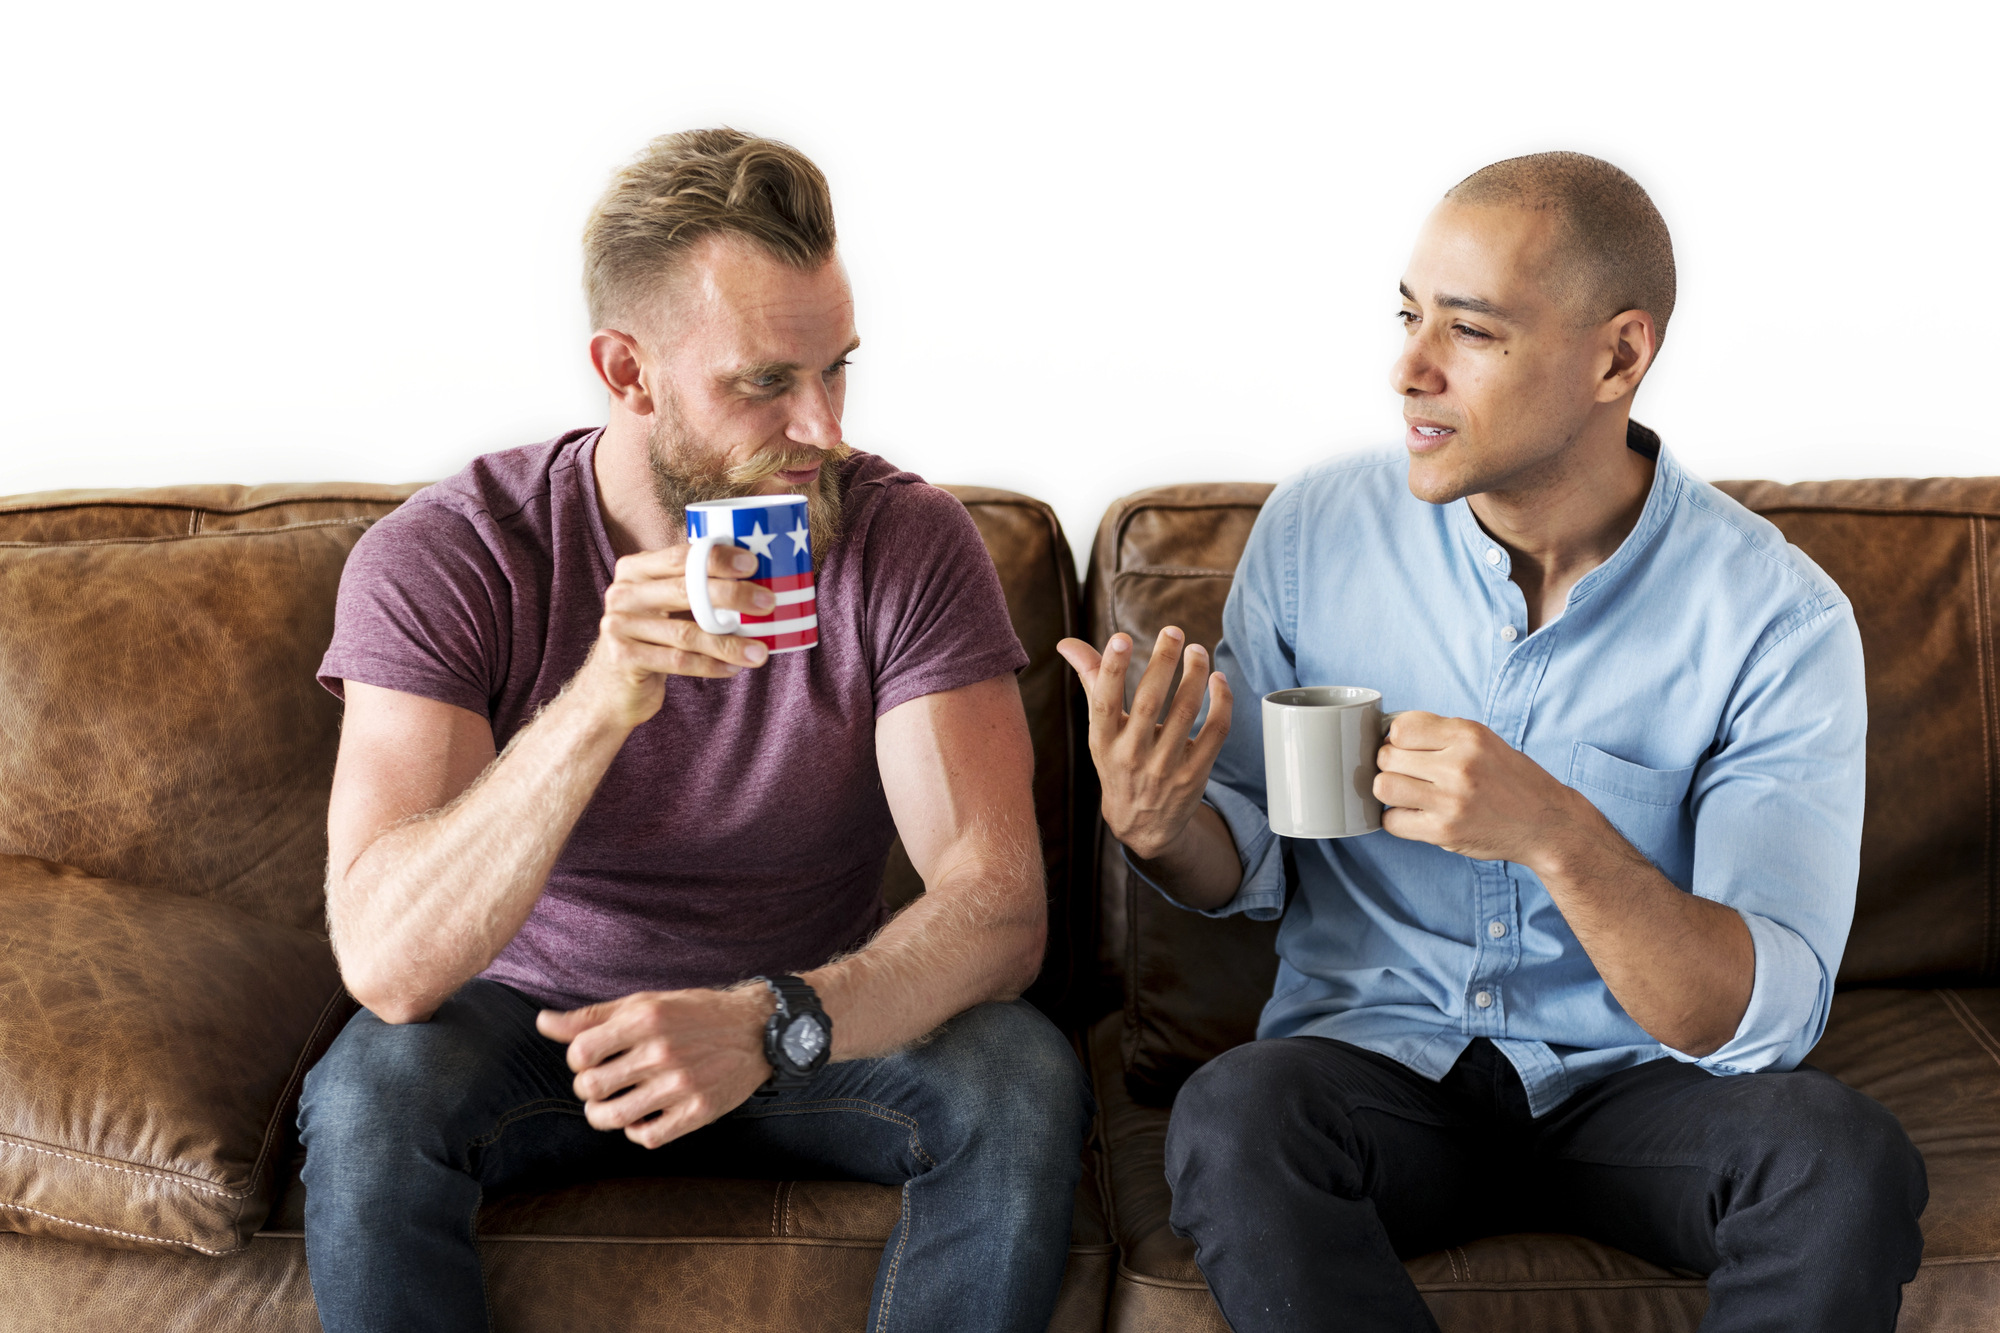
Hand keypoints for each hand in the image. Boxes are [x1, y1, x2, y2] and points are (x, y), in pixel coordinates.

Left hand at [536, 986, 774, 1148]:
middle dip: (588, 1090)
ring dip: (603, 1117)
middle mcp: (661, 1051)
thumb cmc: (694, 1012)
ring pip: (615, 1118)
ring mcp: (680, 1084)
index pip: (580, 1053)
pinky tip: (644, 1117)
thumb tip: (542, 1023)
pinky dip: (638, 1132)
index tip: (593, 1060)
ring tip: (612, 1107)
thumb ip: (593, 1017)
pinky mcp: (698, 1111)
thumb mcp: (644, 1003)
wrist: (757, 1028)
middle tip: (602, 1085)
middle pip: (592, 1088)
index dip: (578, 1061)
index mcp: (645, 1019)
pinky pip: (649, 1137)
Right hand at [579, 545, 775, 728]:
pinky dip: (711, 665)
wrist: (610, 688)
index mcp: (634, 569)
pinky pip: (678, 660)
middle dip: (733, 596)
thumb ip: (692, 589)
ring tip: (760, 651)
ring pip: (686, 632)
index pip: (681, 556)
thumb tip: (755, 580)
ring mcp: (619, 625)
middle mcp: (622, 592)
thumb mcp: (663, 606)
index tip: (754, 565)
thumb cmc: (652, 639)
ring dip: (729, 643)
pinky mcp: (623, 657)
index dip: (718, 558)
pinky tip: (734, 668)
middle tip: (768, 604)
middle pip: (687, 589)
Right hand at [1057, 628, 1231, 859]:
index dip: (1112, 669)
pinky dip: (1220, 702)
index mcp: (1103, 741)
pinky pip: (1215, 732)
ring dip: (1195, 675)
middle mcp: (1132, 755)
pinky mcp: (1195, 774)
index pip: (1104, 702)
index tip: (1120, 638)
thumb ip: (1091, 682)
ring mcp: (1165, 767)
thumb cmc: (1118, 764)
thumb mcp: (1099, 731)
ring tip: (1197, 651)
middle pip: (1150, 703)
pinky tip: (1217, 681)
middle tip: (1173, 631)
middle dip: (1162, 662)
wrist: (1142, 825)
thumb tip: (1067, 644)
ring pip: (1186, 712)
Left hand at [1373, 712, 1589, 865]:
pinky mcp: (1445, 831)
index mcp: (1468, 735)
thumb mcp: (1484, 741)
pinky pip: (1392, 821)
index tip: (1408, 749)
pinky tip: (1415, 815)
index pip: (1401, 728)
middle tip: (1409, 774)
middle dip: (1392, 764)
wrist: (1547, 823)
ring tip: (1408, 793)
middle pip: (1387, 756)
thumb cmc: (1512, 780)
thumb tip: (1389, 735)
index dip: (1397, 739)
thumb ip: (1441, 734)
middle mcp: (1459, 765)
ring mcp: (1451, 800)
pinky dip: (1397, 819)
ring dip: (1390, 790)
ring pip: (1383, 787)